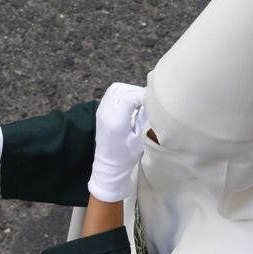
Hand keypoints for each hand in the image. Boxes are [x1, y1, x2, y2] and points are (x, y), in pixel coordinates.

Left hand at [87, 82, 146, 201]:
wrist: (108, 165)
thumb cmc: (126, 155)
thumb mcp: (139, 138)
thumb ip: (143, 117)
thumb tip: (149, 100)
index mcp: (116, 122)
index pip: (130, 97)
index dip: (143, 95)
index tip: (152, 100)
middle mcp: (106, 114)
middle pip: (123, 90)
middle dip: (138, 92)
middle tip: (148, 100)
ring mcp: (101, 111)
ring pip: (116, 88)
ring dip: (129, 90)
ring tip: (140, 99)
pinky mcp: (100, 111)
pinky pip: (110, 93)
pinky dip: (122, 92)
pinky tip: (130, 101)